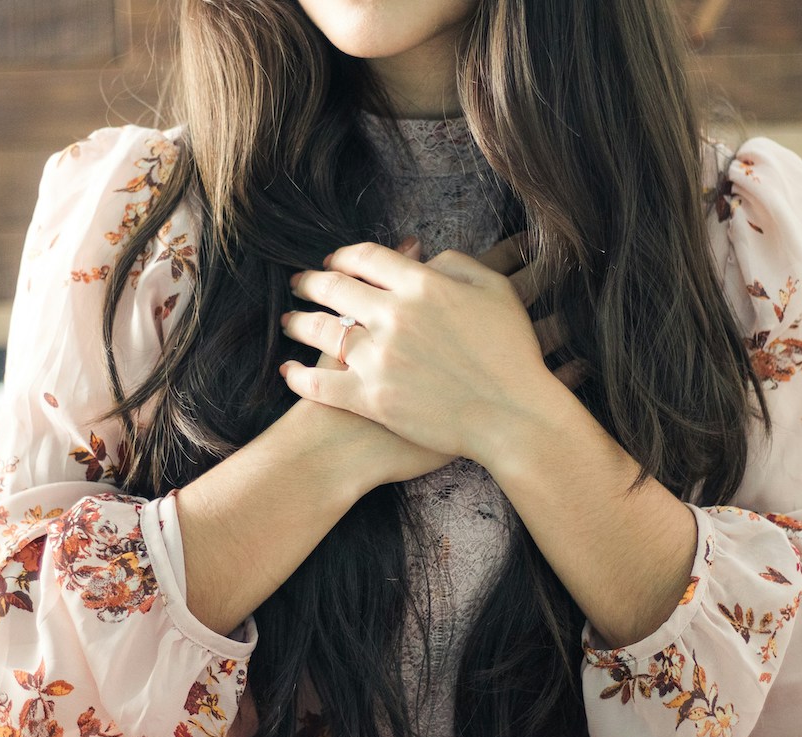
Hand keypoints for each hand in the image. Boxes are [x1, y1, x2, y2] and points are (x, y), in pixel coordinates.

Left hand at [279, 235, 588, 470]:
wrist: (512, 416)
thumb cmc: (512, 354)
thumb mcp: (497, 292)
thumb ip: (458, 264)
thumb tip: (423, 257)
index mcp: (422, 285)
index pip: (366, 258)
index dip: (344, 255)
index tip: (333, 260)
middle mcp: (393, 315)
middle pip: (335, 288)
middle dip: (311, 283)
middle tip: (298, 283)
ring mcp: (379, 358)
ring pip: (321, 331)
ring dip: (299, 323)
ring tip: (289, 321)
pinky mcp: (371, 398)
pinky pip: (321, 383)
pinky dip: (300, 376)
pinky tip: (288, 371)